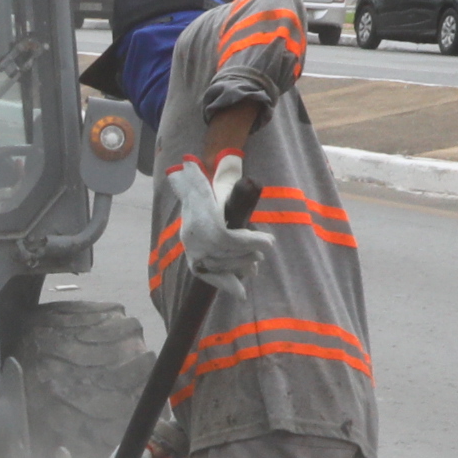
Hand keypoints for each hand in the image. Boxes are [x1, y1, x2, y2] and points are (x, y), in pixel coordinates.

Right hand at [160, 162, 272, 293]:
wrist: (194, 199)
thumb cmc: (210, 188)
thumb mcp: (209, 180)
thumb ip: (203, 176)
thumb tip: (188, 163)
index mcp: (198, 217)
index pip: (224, 235)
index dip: (247, 241)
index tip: (270, 242)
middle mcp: (192, 236)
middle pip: (224, 253)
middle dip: (246, 254)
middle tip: (264, 251)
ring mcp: (193, 250)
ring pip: (220, 266)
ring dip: (240, 267)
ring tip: (256, 265)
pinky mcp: (196, 262)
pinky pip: (211, 277)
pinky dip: (226, 285)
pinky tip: (242, 295)